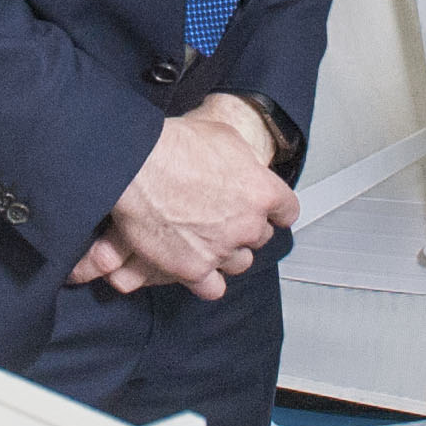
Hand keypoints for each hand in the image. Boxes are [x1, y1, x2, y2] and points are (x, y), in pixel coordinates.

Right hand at [72, 103, 299, 301]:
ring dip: (228, 253)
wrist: (137, 166)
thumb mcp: (223, 136)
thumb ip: (243, 160)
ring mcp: (221, 250)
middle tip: (224, 217)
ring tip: (209, 240)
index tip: (270, 211)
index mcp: (261, 192)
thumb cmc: (174, 146)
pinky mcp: (193, 269)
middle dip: (245, 228)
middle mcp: (247, 225)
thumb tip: (243, 166)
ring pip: (239, 263)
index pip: (287, 211)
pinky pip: (213, 288)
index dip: (276, 210)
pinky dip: (207, 281)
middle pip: (260, 237)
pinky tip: (198, 268)